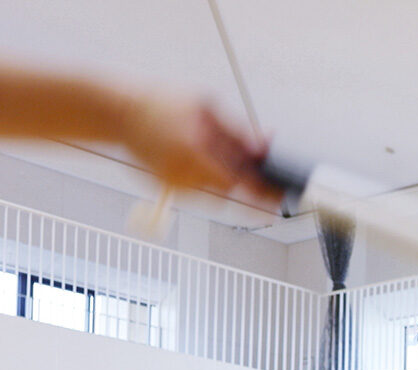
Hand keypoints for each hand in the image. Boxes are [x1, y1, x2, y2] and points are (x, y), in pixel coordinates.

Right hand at [122, 94, 273, 200]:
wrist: (118, 111)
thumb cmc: (161, 102)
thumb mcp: (206, 104)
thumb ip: (238, 128)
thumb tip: (265, 145)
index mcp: (192, 150)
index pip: (236, 181)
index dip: (261, 193)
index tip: (279, 199)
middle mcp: (181, 173)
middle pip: (229, 193)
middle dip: (248, 189)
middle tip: (265, 186)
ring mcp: (172, 184)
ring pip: (215, 196)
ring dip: (228, 184)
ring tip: (223, 164)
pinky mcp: (166, 189)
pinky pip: (198, 192)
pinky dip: (209, 182)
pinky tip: (204, 163)